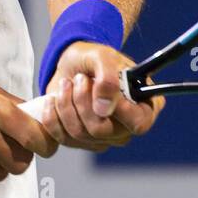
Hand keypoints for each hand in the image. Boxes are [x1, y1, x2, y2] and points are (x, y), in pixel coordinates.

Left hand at [37, 42, 165, 151]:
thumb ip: (108, 78)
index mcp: (144, 104)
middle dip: (83, 101)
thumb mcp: (102, 57)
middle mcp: (127, 126)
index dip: (120, 111)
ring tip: (67, 83)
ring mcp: (105, 137)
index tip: (100, 91)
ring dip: (66, 103)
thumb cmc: (93, 58)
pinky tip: (53, 99)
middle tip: (79, 78)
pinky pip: (63, 138)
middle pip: (102, 130)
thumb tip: (104, 109)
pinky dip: (52, 116)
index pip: (140, 122)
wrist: (71, 64)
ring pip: (80, 134)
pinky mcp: (82, 141)